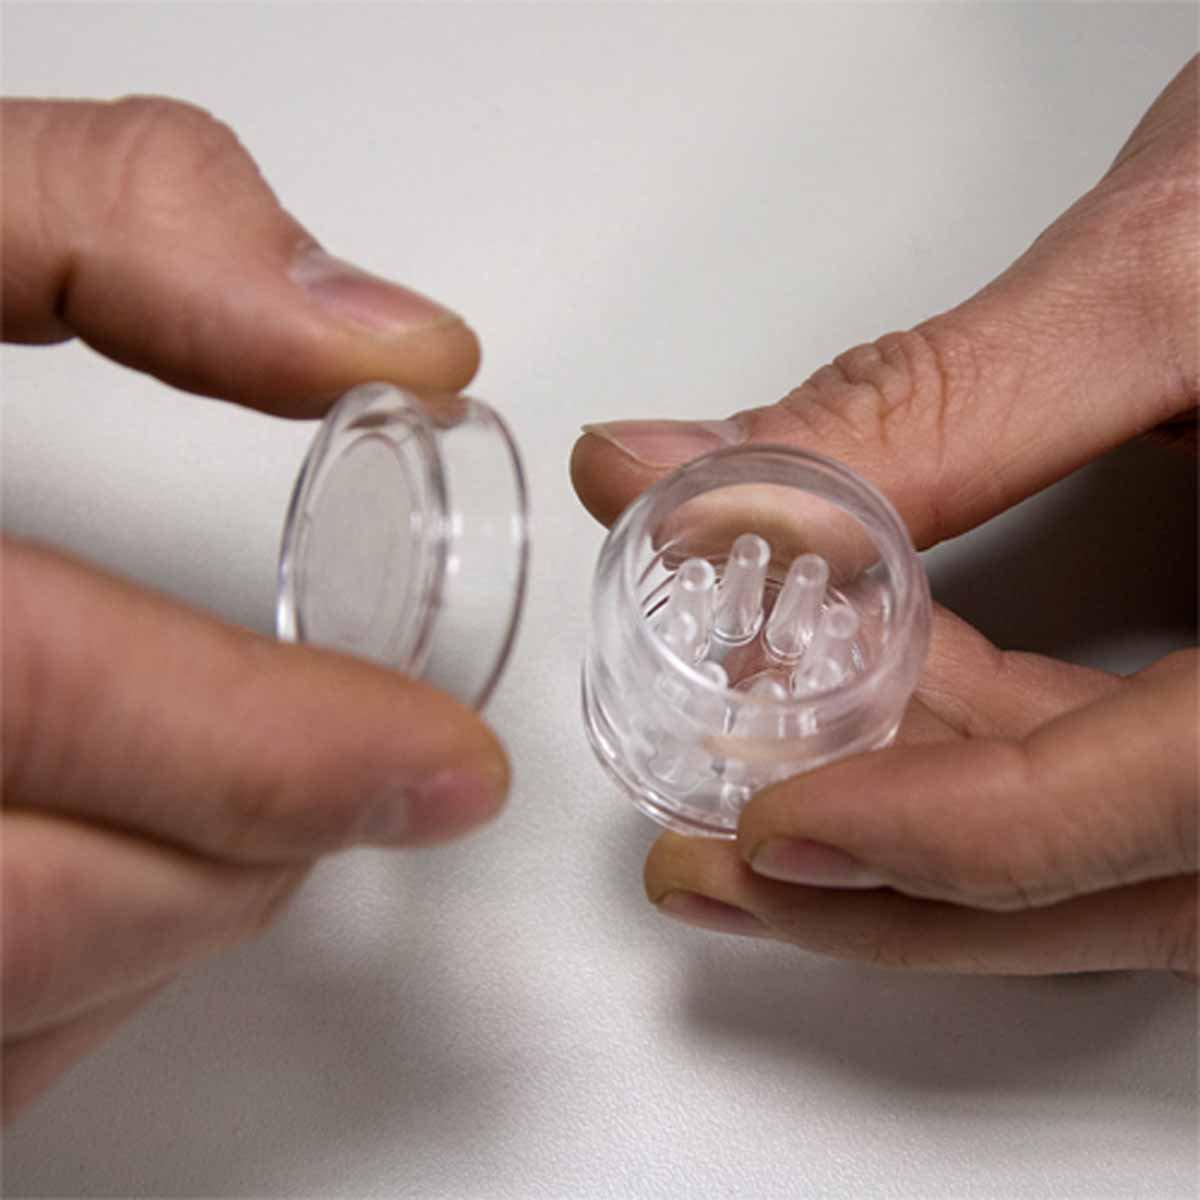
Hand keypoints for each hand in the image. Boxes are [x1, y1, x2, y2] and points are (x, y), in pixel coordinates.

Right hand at [2, 96, 508, 1119]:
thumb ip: (123, 222)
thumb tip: (388, 341)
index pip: (36, 698)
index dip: (273, 752)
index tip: (444, 764)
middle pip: (37, 911)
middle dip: (248, 851)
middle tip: (364, 771)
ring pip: (12, 1016)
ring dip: (166, 918)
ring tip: (230, 796)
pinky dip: (75, 977)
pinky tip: (96, 851)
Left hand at [571, 59, 1197, 974]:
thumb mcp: (1162, 285)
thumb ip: (915, 407)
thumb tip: (658, 472)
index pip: (1177, 807)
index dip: (953, 840)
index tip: (773, 829)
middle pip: (1126, 884)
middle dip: (898, 884)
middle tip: (719, 864)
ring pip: (1119, 861)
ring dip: (924, 845)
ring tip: (755, 815)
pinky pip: (1129, 790)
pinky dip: (989, 771)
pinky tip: (871, 737)